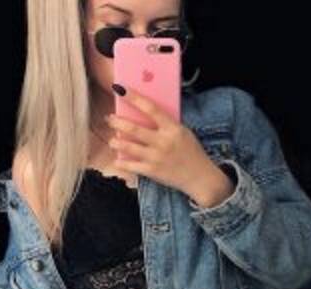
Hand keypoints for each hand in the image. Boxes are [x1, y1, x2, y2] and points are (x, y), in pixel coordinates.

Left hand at [106, 84, 234, 207]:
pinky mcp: (152, 171)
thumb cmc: (192, 152)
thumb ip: (166, 124)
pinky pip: (130, 165)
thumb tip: (145, 112)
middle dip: (117, 122)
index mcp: (172, 128)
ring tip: (112, 140)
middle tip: (110, 118)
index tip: (121, 89)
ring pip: (128, 147)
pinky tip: (116, 159)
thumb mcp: (183, 132)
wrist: (200, 177)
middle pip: (134, 129)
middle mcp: (163, 142)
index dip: (134, 97)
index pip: (150, 108)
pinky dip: (120, 162)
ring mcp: (156, 157)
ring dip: (115, 142)